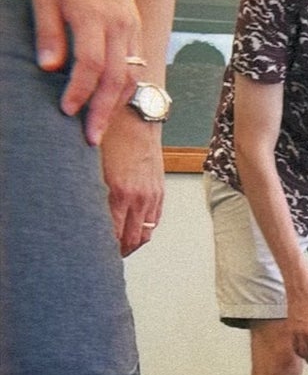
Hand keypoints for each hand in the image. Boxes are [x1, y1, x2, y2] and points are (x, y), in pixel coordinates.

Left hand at [31, 0, 142, 144]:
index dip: (79, 91)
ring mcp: (132, 27)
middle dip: (102, 111)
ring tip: (101, 125)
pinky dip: (125, 88)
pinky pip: (136, 64)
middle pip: (115, 78)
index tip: (67, 111)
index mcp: (93, 16)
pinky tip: (111, 102)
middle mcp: (119, 24)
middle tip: (90, 138)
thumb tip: (49, 68)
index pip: (90, 64)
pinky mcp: (137, 28)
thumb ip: (48, 33)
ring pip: (131, 75)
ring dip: (116, 104)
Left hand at [100, 112, 165, 255]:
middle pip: (131, 240)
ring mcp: (152, 196)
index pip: (112, 234)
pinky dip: (143, 230)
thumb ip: (90, 193)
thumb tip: (82, 216)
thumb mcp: (93, 165)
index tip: (94, 253)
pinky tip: (132, 231)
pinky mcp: (160, 191)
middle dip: (118, 252)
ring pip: (145, 234)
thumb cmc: (113, 135)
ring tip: (118, 248)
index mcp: (119, 193)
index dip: (103, 248)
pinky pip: (154, 221)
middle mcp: (139, 199)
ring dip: (131, 244)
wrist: (137, 116)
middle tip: (105, 258)